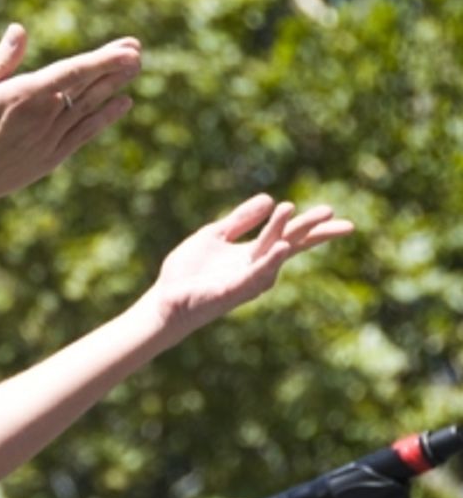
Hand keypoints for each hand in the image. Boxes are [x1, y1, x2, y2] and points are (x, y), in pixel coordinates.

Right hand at [0, 24, 141, 208]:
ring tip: (134, 69)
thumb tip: (20, 30)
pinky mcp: (50, 158)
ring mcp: (50, 140)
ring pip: (90, 108)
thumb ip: (1, 62)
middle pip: (87, 87)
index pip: (72, 72)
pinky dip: (104, 117)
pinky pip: (85, 133)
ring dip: (113, 88)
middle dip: (114, 68)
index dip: (104, 60)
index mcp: (23, 96)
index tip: (128, 50)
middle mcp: (43, 118)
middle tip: (137, 50)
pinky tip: (121, 104)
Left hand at [147, 193, 354, 333]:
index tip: (333, 212)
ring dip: (281, 233)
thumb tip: (270, 198)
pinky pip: (255, 274)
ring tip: (290, 211)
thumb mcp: (215, 235)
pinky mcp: (233, 290)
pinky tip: (280, 247)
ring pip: (271, 253)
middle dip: (309, 229)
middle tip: (330, 212)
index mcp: (253, 254)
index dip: (310, 226)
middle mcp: (257, 267)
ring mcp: (247, 280)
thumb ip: (240, 219)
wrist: (166, 299)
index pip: (288, 236)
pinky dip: (269, 261)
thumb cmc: (188, 272)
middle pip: (289, 244)